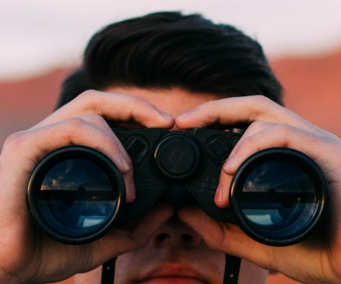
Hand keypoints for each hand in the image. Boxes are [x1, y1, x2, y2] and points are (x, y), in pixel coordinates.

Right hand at [0, 90, 173, 283]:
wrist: (8, 268)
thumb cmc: (47, 248)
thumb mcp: (104, 237)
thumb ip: (136, 227)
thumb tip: (167, 210)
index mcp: (71, 151)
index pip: (105, 116)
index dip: (136, 114)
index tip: (166, 126)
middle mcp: (55, 139)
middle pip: (98, 101)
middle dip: (136, 106)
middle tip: (165, 121)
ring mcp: (39, 140)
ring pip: (87, 111)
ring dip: (120, 135)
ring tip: (133, 169)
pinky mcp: (25, 148)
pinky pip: (70, 128)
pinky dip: (102, 141)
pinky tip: (121, 166)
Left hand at [176, 95, 340, 283]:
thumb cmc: (313, 250)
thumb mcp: (254, 239)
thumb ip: (219, 229)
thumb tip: (184, 212)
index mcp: (280, 156)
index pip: (244, 124)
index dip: (213, 120)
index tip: (182, 129)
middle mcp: (296, 143)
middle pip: (251, 107)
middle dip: (213, 109)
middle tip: (182, 122)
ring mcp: (311, 144)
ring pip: (264, 114)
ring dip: (228, 135)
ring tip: (203, 154)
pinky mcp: (323, 152)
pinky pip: (283, 135)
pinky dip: (251, 147)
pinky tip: (230, 168)